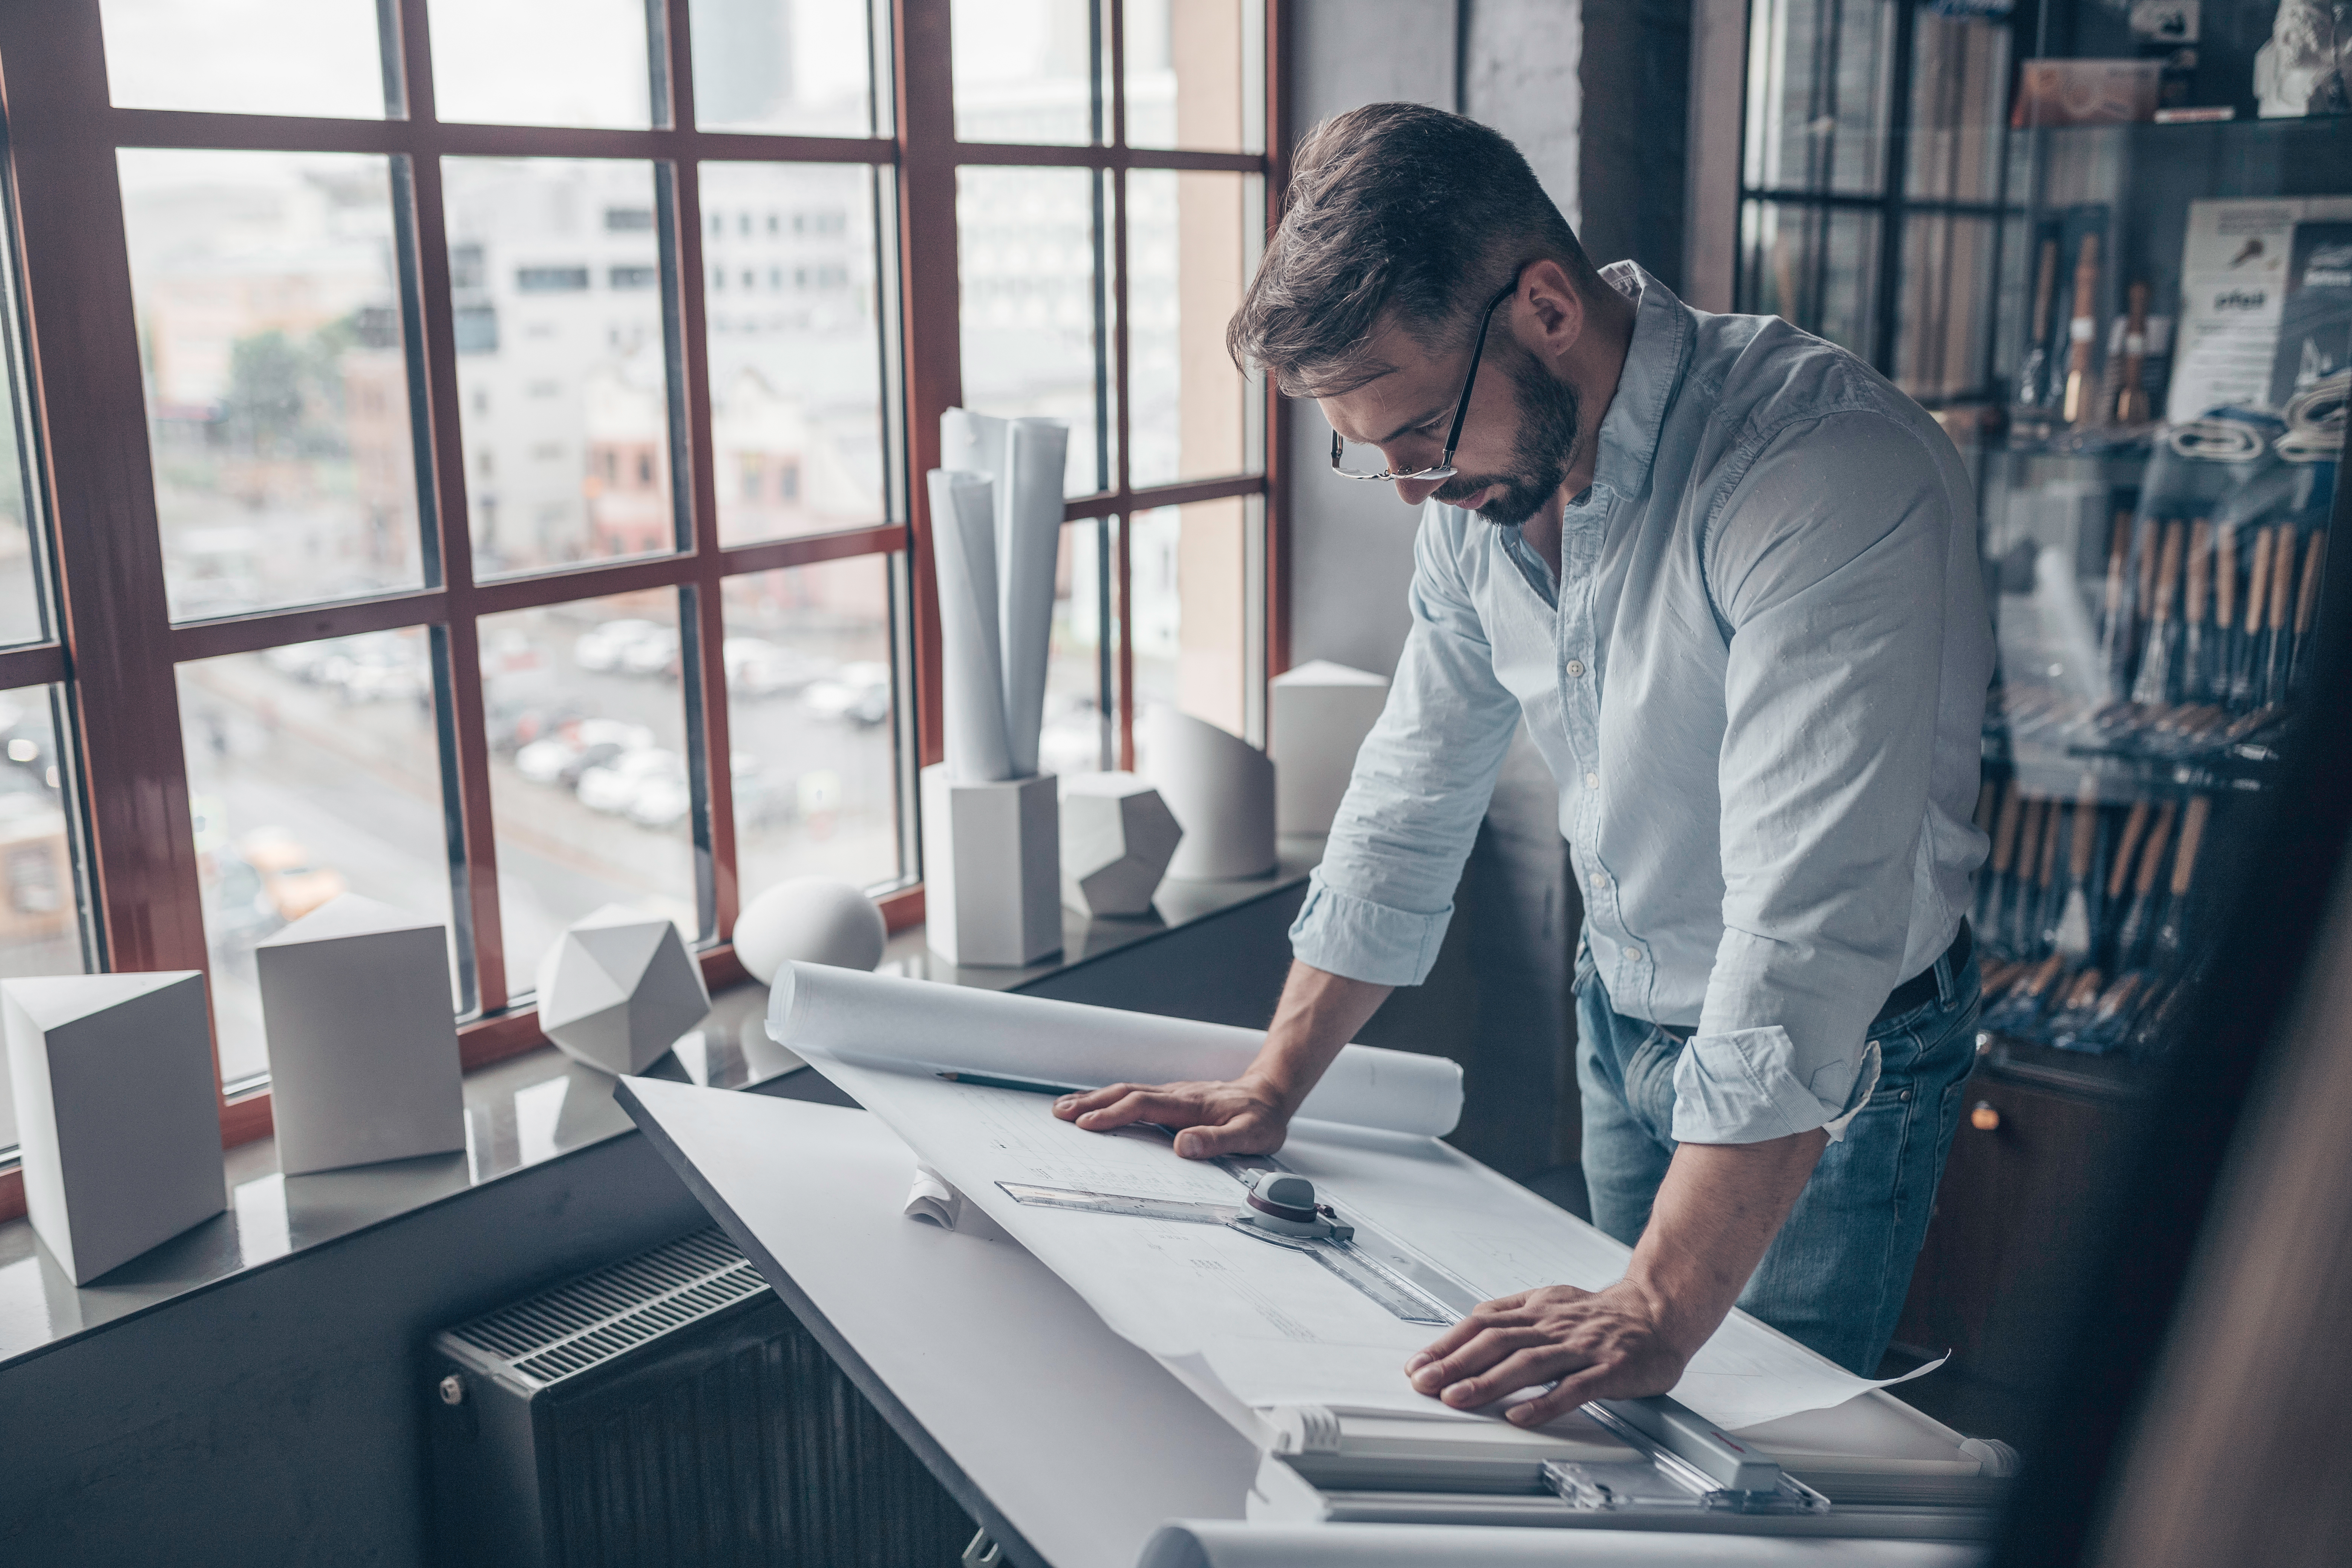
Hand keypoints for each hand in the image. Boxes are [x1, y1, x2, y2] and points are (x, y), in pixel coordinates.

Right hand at [1051, 1076, 1291, 1158]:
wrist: (1270, 1093)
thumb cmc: (1261, 1117)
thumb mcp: (1251, 1135)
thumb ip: (1218, 1141)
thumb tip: (1183, 1147)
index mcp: (1189, 1104)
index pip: (1144, 1105)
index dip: (1114, 1114)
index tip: (1088, 1124)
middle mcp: (1176, 1094)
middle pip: (1126, 1093)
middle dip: (1091, 1103)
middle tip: (1060, 1113)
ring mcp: (1172, 1094)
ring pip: (1126, 1091)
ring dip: (1094, 1098)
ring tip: (1064, 1108)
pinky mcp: (1171, 1098)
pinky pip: (1134, 1095)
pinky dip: (1109, 1099)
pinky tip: (1096, 1105)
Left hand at [1405, 1281, 1691, 1425]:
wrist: (1659, 1311)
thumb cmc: (1602, 1315)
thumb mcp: (1551, 1302)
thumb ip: (1514, 1315)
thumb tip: (1470, 1324)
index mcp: (1537, 1309)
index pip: (1482, 1322)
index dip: (1448, 1342)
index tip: (1418, 1364)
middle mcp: (1555, 1325)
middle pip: (1498, 1341)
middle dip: (1455, 1362)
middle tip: (1424, 1383)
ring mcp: (1582, 1347)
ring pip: (1529, 1362)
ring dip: (1489, 1381)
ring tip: (1458, 1399)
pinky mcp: (1609, 1369)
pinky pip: (1574, 1387)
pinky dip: (1545, 1402)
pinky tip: (1520, 1417)